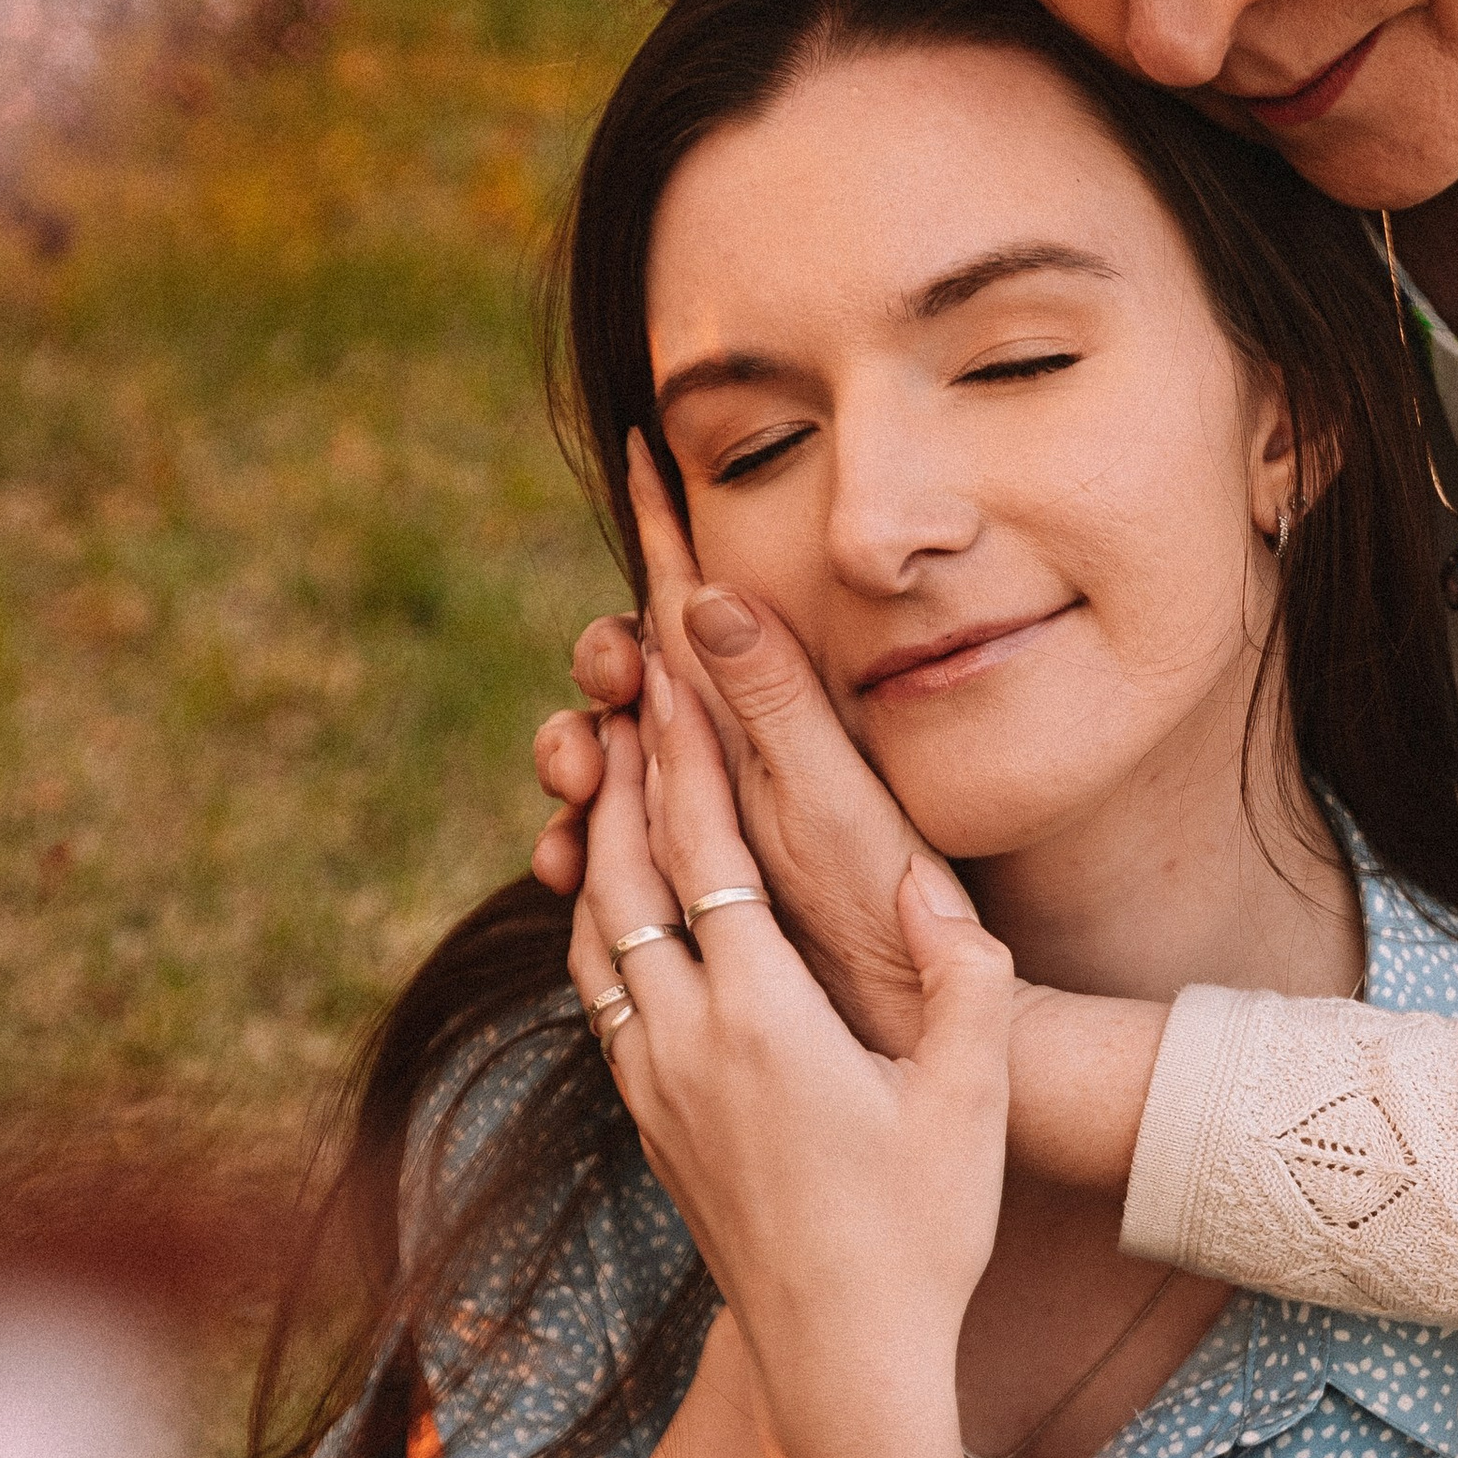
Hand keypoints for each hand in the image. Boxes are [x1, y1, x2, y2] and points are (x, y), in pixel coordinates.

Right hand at [540, 445, 937, 1057]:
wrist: (901, 1011)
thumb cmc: (879, 902)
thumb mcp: (824, 793)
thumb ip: (771, 697)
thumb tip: (710, 594)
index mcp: (761, 708)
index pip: (703, 594)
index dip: (669, 521)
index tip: (644, 446)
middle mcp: (728, 745)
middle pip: (633, 668)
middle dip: (599, 670)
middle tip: (601, 702)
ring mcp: (702, 806)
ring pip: (604, 749)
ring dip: (572, 755)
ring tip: (571, 788)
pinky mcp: (684, 872)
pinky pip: (600, 837)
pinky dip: (570, 841)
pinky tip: (556, 865)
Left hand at [571, 690, 1010, 1457]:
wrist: (840, 1359)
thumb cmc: (923, 1234)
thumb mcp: (970, 1104)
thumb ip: (963, 983)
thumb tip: (933, 882)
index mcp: (763, 1023)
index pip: (706, 853)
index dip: (686, 752)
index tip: (674, 665)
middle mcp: (685, 1043)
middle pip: (630, 871)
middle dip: (626, 763)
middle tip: (619, 673)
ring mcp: (652, 1082)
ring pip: (594, 928)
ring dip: (595, 834)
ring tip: (598, 754)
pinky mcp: (645, 1117)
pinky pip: (598, 988)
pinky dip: (593, 912)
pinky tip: (603, 885)